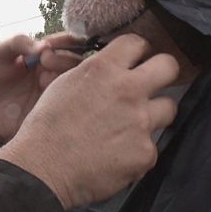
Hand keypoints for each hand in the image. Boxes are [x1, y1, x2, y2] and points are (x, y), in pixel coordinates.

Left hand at [0, 32, 84, 156]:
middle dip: (63, 58)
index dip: (64, 41)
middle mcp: (51, 72)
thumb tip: (44, 46)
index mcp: (42, 55)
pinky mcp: (50, 112)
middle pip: (76, 62)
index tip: (49, 45)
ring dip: (63, 76)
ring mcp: (52, 92)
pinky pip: (66, 105)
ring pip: (74, 83)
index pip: (66, 43)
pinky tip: (45, 93)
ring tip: (43, 77)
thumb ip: (17, 42)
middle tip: (44, 60)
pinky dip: (61, 97)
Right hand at [0, 33, 178, 208]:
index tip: (135, 62)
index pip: (138, 43)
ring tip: (130, 128)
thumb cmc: (46, 127)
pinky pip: (151, 146)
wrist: (42, 168)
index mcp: (103, 69)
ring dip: (152, 116)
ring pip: (168, 108)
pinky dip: (137, 151)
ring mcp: (140, 122)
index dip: (137, 53)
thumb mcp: (64, 84)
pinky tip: (117, 156)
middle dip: (163, 73)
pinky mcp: (145, 152)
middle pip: (169, 67)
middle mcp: (127, 90)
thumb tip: (112, 70)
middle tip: (153, 85)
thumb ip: (95, 73)